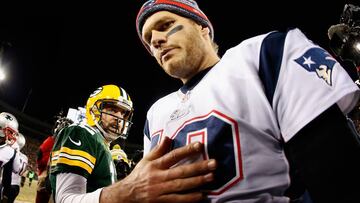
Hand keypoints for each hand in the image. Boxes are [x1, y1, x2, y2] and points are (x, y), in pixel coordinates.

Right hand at [100, 136, 216, 202]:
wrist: (126, 195)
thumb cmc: (139, 176)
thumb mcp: (146, 160)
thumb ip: (158, 150)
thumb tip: (168, 137)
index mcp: (156, 165)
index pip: (173, 155)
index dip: (187, 150)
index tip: (200, 145)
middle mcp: (159, 177)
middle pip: (181, 171)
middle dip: (198, 167)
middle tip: (213, 163)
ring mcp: (160, 190)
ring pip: (181, 185)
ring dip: (197, 181)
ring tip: (211, 177)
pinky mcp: (161, 201)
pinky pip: (177, 200)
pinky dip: (189, 198)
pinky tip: (201, 195)